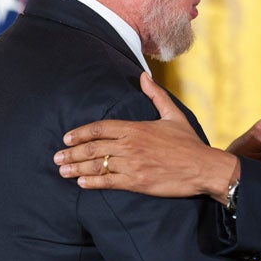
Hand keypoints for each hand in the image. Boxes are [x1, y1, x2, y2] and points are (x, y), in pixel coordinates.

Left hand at [54, 72, 235, 199]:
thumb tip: (143, 76)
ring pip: (97, 166)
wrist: (203, 167)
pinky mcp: (137, 183)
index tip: (67, 137)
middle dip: (72, 153)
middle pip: (93, 148)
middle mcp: (130, 146)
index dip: (81, 133)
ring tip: (62, 170)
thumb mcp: (173, 114)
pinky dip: (93, 183)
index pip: (100, 128)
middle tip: (57, 156)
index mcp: (136, 128)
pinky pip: (109, 183)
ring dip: (77, 168)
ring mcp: (132, 165)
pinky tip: (81, 183)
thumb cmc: (188, 142)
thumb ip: (155, 95)